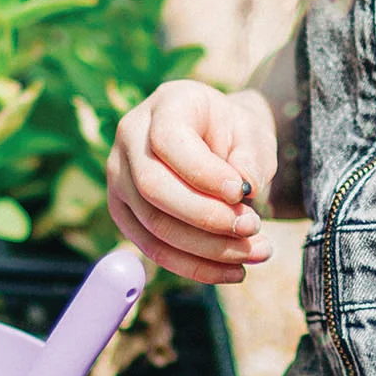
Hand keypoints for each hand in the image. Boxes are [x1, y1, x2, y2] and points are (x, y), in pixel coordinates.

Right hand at [107, 80, 277, 284]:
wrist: (222, 143)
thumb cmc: (237, 134)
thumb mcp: (253, 134)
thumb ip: (251, 158)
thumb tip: (244, 190)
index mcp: (166, 104)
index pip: (169, 140)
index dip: (204, 173)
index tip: (242, 193)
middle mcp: (130, 138)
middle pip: (153, 187)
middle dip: (206, 217)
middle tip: (251, 228)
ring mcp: (119, 177)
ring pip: (152, 224)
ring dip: (206, 248)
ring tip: (255, 252)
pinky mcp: (124, 213)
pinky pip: (153, 248)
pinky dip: (194, 265)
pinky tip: (233, 270)